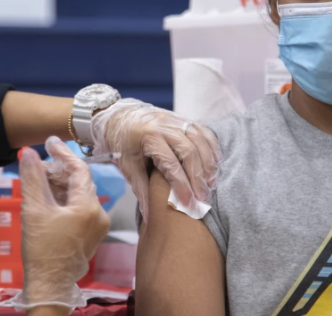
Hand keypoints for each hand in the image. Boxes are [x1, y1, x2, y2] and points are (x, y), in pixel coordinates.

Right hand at [13, 137, 110, 311]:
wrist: (49, 284)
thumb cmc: (41, 248)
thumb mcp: (34, 210)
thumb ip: (32, 178)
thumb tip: (28, 152)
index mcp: (89, 206)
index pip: (79, 170)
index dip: (63, 154)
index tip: (49, 142)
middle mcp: (100, 213)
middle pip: (79, 182)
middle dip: (58, 171)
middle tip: (36, 165)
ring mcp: (98, 225)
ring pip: (79, 195)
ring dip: (60, 185)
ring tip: (38, 181)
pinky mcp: (92, 233)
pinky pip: (80, 208)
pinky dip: (65, 199)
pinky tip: (47, 198)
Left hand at [91, 99, 220, 222]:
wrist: (117, 116)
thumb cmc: (120, 142)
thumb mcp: (126, 165)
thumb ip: (141, 189)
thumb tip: (149, 215)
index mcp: (148, 137)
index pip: (171, 164)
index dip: (182, 186)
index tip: (189, 203)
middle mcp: (164, 125)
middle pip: (189, 152)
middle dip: (198, 177)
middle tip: (203, 198)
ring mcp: (175, 119)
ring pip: (200, 140)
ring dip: (208, 163)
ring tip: (210, 183)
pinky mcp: (182, 118)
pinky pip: (203, 130)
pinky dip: (211, 147)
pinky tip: (215, 163)